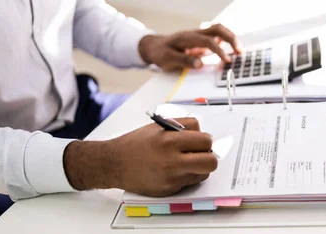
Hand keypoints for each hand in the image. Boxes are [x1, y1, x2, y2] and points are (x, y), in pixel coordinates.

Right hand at [63, 118, 217, 196]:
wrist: (114, 164)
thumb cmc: (135, 144)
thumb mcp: (158, 126)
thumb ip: (182, 127)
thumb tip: (203, 133)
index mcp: (169, 140)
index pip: (205, 139)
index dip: (205, 139)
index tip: (201, 141)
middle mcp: (171, 160)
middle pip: (211, 160)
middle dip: (209, 156)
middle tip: (201, 153)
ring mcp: (171, 177)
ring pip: (204, 173)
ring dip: (200, 167)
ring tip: (188, 162)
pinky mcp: (169, 189)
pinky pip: (191, 182)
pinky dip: (188, 176)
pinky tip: (176, 171)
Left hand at [138, 24, 241, 71]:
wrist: (155, 46)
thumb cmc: (161, 53)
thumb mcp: (168, 60)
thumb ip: (184, 61)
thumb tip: (200, 64)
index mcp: (188, 38)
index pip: (208, 41)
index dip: (219, 50)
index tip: (227, 60)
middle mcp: (196, 34)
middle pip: (217, 29)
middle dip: (231, 38)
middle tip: (239, 51)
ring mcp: (200, 36)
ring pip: (219, 30)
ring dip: (231, 38)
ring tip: (239, 51)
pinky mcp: (202, 40)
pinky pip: (217, 37)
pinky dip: (227, 42)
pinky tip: (231, 50)